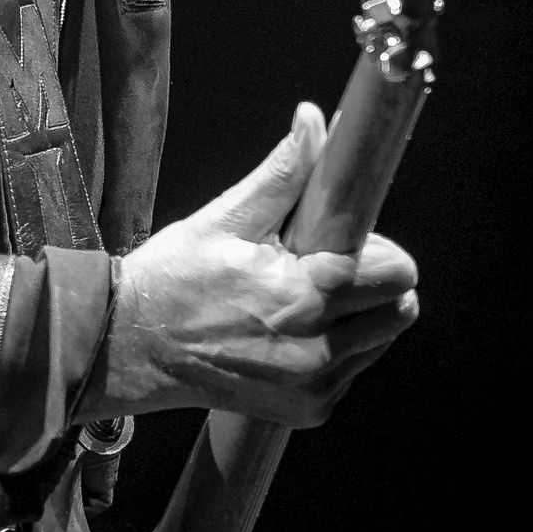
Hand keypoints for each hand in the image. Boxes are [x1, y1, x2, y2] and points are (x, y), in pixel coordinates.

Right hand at [79, 103, 418, 428]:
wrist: (132, 346)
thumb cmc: (174, 279)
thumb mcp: (225, 217)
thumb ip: (282, 173)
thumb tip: (313, 120)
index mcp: (303, 298)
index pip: (397, 274)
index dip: (377, 246)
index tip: (344, 237)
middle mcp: (318, 351)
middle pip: (400, 310)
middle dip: (375, 280)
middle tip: (324, 265)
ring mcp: (315, 388)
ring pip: (380, 341)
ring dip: (358, 315)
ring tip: (301, 296)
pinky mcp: (309, 411)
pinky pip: (352, 370)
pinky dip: (336, 346)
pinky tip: (290, 328)